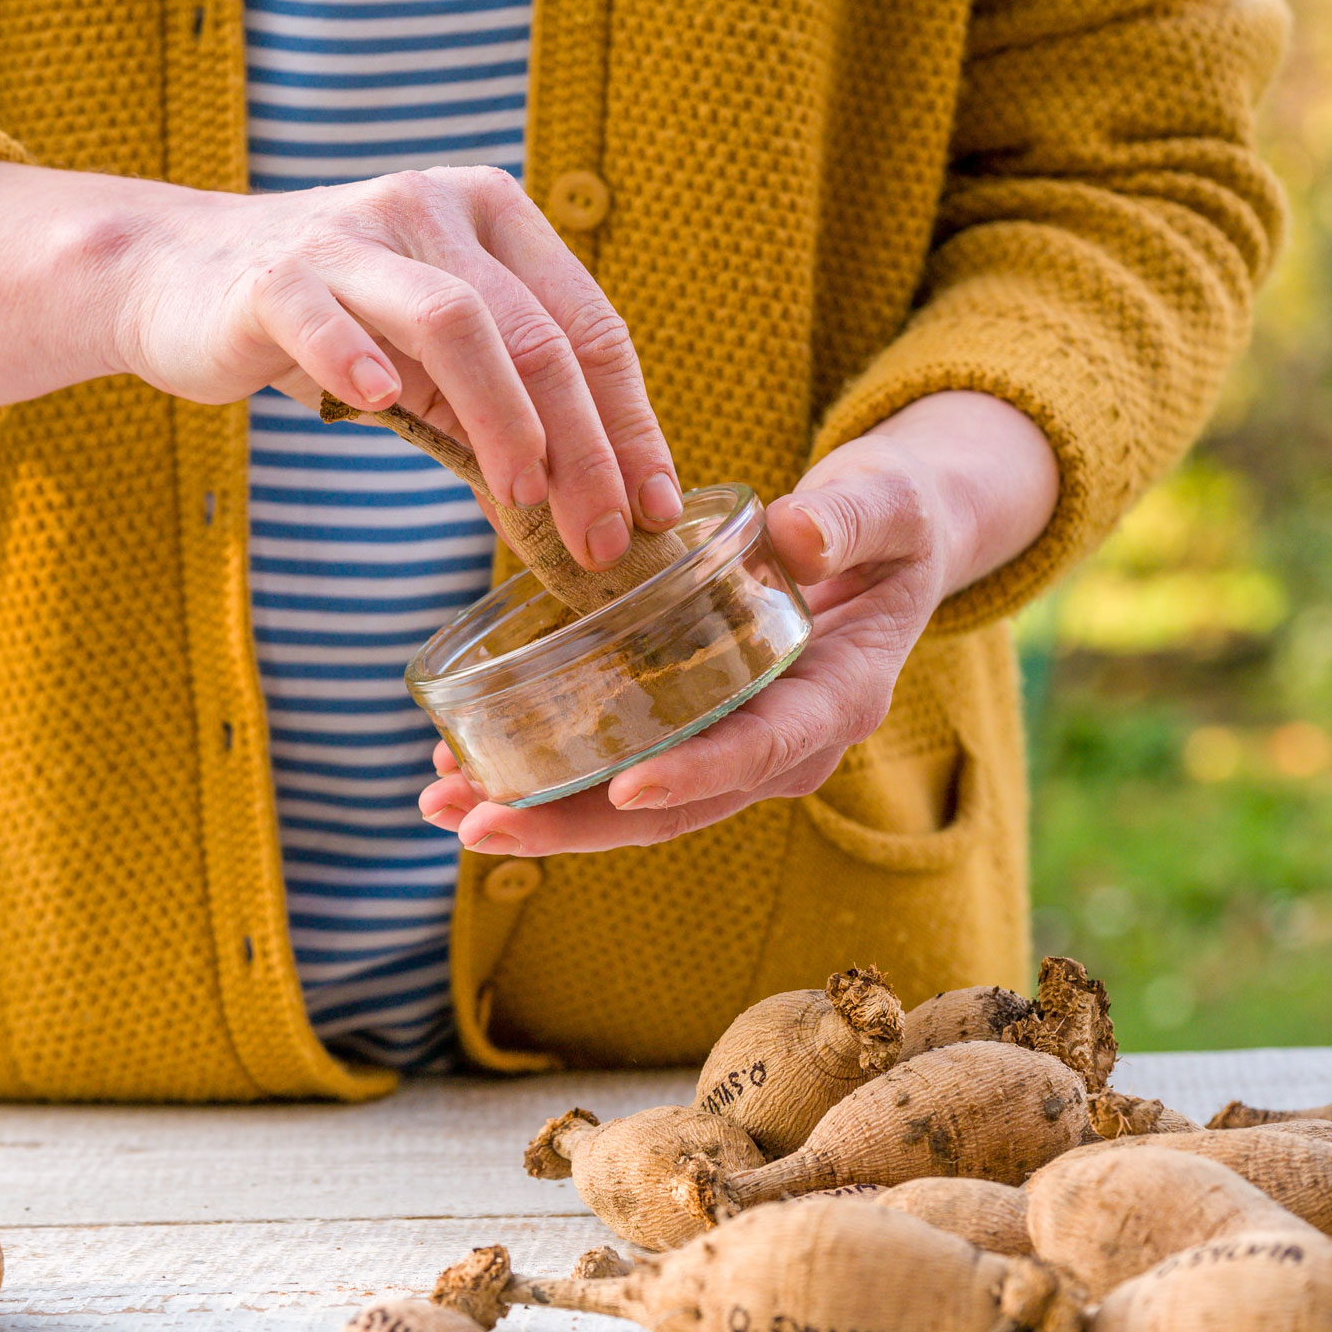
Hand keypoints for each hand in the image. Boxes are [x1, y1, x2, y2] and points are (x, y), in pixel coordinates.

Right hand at [0, 160, 681, 565]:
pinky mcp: (273, 277)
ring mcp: (351, 236)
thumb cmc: (327, 321)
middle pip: (537, 333)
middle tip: (604, 535)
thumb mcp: (429, 356)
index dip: (630, 423)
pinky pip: (328, 319)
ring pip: (457, 322)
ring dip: (504, 419)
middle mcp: (432, 209)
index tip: (657, 508)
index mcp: (491, 216)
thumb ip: (501, 408)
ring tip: (526, 497)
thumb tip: (591, 511)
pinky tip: (381, 406)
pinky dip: (360, 363)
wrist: (175, 273)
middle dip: (584, 445)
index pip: (588, 326)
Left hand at [417, 390, 1060, 856]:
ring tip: (442, 806)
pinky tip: (466, 773)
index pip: (764, 748)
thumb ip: (847, 520)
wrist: (887, 546)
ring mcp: (734, 748)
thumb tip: (796, 536)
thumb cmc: (889, 519)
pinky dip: (547, 779)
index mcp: (839, 698)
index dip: (699, 772)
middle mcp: (785, 744)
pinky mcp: (694, 733)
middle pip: (678, 808)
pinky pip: (621, 773)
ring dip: (540, 814)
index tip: (629, 785)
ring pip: (636, 808)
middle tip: (477, 826)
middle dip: (576, 824)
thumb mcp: (886, 505)